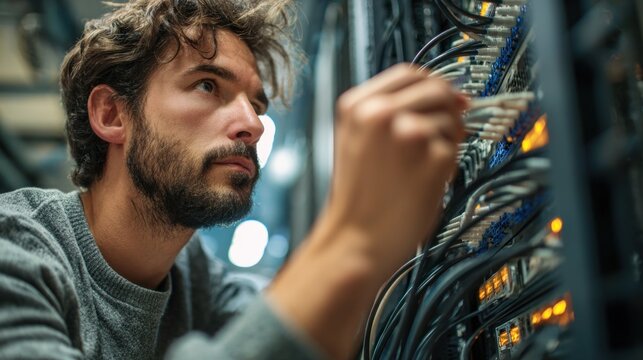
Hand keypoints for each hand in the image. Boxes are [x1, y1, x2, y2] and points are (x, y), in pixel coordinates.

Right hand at [326, 63, 466, 274]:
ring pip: (451, 118)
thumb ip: (391, 111)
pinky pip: (456, 149)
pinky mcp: (434, 157)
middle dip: (448, 109)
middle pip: (437, 88)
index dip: (432, 83)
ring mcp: (409, 133)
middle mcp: (381, 113)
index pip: (409, 73)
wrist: (355, 240)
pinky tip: (424, 182)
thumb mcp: (357, 140)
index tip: (444, 98)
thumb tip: (448, 95)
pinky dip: (448, 165)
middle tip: (443, 134)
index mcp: (357, 106)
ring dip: (447, 140)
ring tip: (421, 166)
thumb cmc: (358, 197)